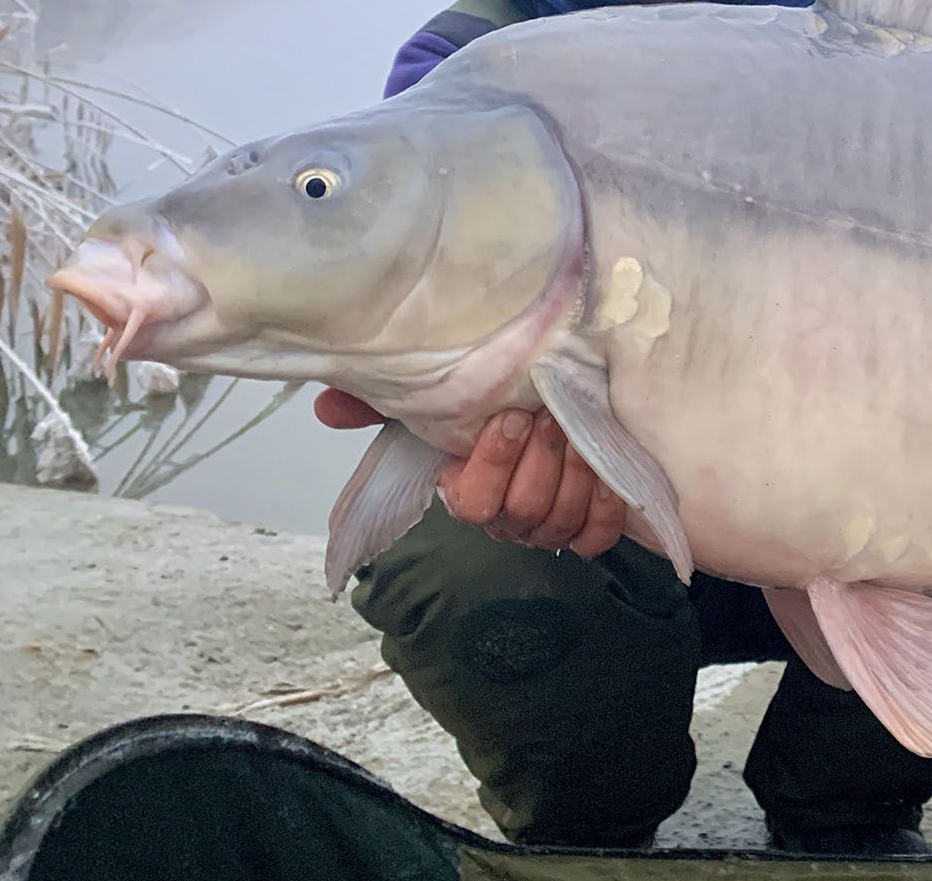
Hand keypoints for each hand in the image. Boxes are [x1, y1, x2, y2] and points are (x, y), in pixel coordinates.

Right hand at [312, 388, 626, 556]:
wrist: (563, 405)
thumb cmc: (494, 405)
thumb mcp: (437, 398)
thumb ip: (380, 404)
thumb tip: (328, 406)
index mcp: (467, 490)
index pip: (471, 501)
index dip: (493, 463)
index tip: (509, 417)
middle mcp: (506, 517)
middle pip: (522, 509)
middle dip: (540, 458)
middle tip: (549, 415)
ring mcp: (549, 527)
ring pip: (561, 519)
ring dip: (574, 473)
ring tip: (577, 429)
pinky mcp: (591, 527)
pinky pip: (597, 533)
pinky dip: (603, 503)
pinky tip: (603, 471)